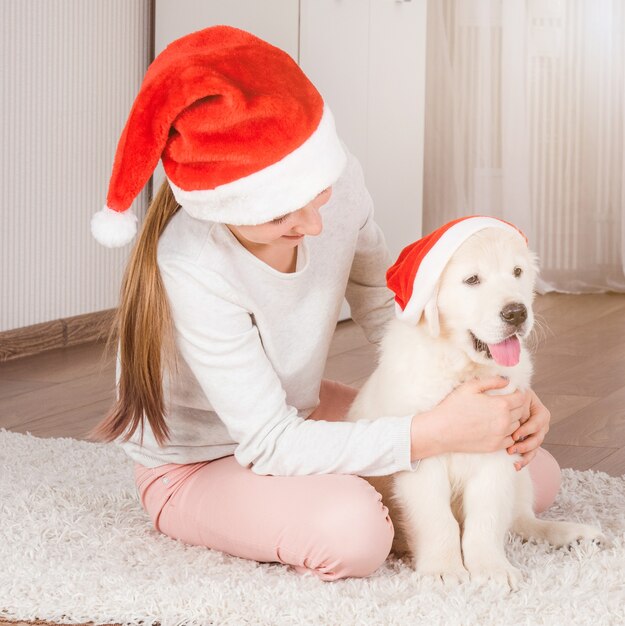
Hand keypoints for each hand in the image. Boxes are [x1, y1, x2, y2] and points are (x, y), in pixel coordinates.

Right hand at [410, 376, 527, 459]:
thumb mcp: (470, 387)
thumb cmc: (453, 406)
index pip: (521, 397)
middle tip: (504, 403)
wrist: (441, 430)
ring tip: (499, 416)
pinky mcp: (495, 446)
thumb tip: (507, 381)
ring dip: (513, 420)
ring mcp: (501, 435)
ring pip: (518, 426)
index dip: (517, 393)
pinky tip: (496, 428)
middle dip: (516, 406)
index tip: (510, 392)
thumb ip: (491, 381)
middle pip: (521, 411)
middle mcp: (505, 421)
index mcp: (500, 404)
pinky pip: (511, 439)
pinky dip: (507, 433)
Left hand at [507, 388, 550, 470]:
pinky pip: (529, 453)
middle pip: (539, 436)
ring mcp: (535, 434)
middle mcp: (540, 423)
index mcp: (539, 410)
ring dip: (525, 454)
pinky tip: (516, 466)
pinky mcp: (528, 443)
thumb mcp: (510, 390)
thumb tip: (508, 388)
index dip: (528, 428)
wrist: (499, 403)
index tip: (514, 434)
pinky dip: (524, 460)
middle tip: (512, 448)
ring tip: (514, 458)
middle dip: (526, 444)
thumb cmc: (505, 395)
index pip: (539, 421)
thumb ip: (513, 393)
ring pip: (535, 447)